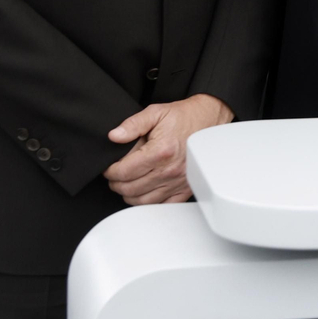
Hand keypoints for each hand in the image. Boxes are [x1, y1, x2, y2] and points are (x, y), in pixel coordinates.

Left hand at [104, 94, 233, 203]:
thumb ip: (132, 124)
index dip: (110, 171)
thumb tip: (114, 136)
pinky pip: (162, 205)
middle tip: (115, 175)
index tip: (109, 167)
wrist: (208, 121)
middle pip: (130, 189)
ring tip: (127, 183)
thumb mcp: (156, 113)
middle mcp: (170, 170)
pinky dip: (149, 203)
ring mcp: (178, 181)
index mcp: (160, 151)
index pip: (124, 172)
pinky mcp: (185, 188)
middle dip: (116, 183)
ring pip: (143, 201)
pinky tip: (144, 192)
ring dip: (129, 194)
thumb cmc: (184, 117)